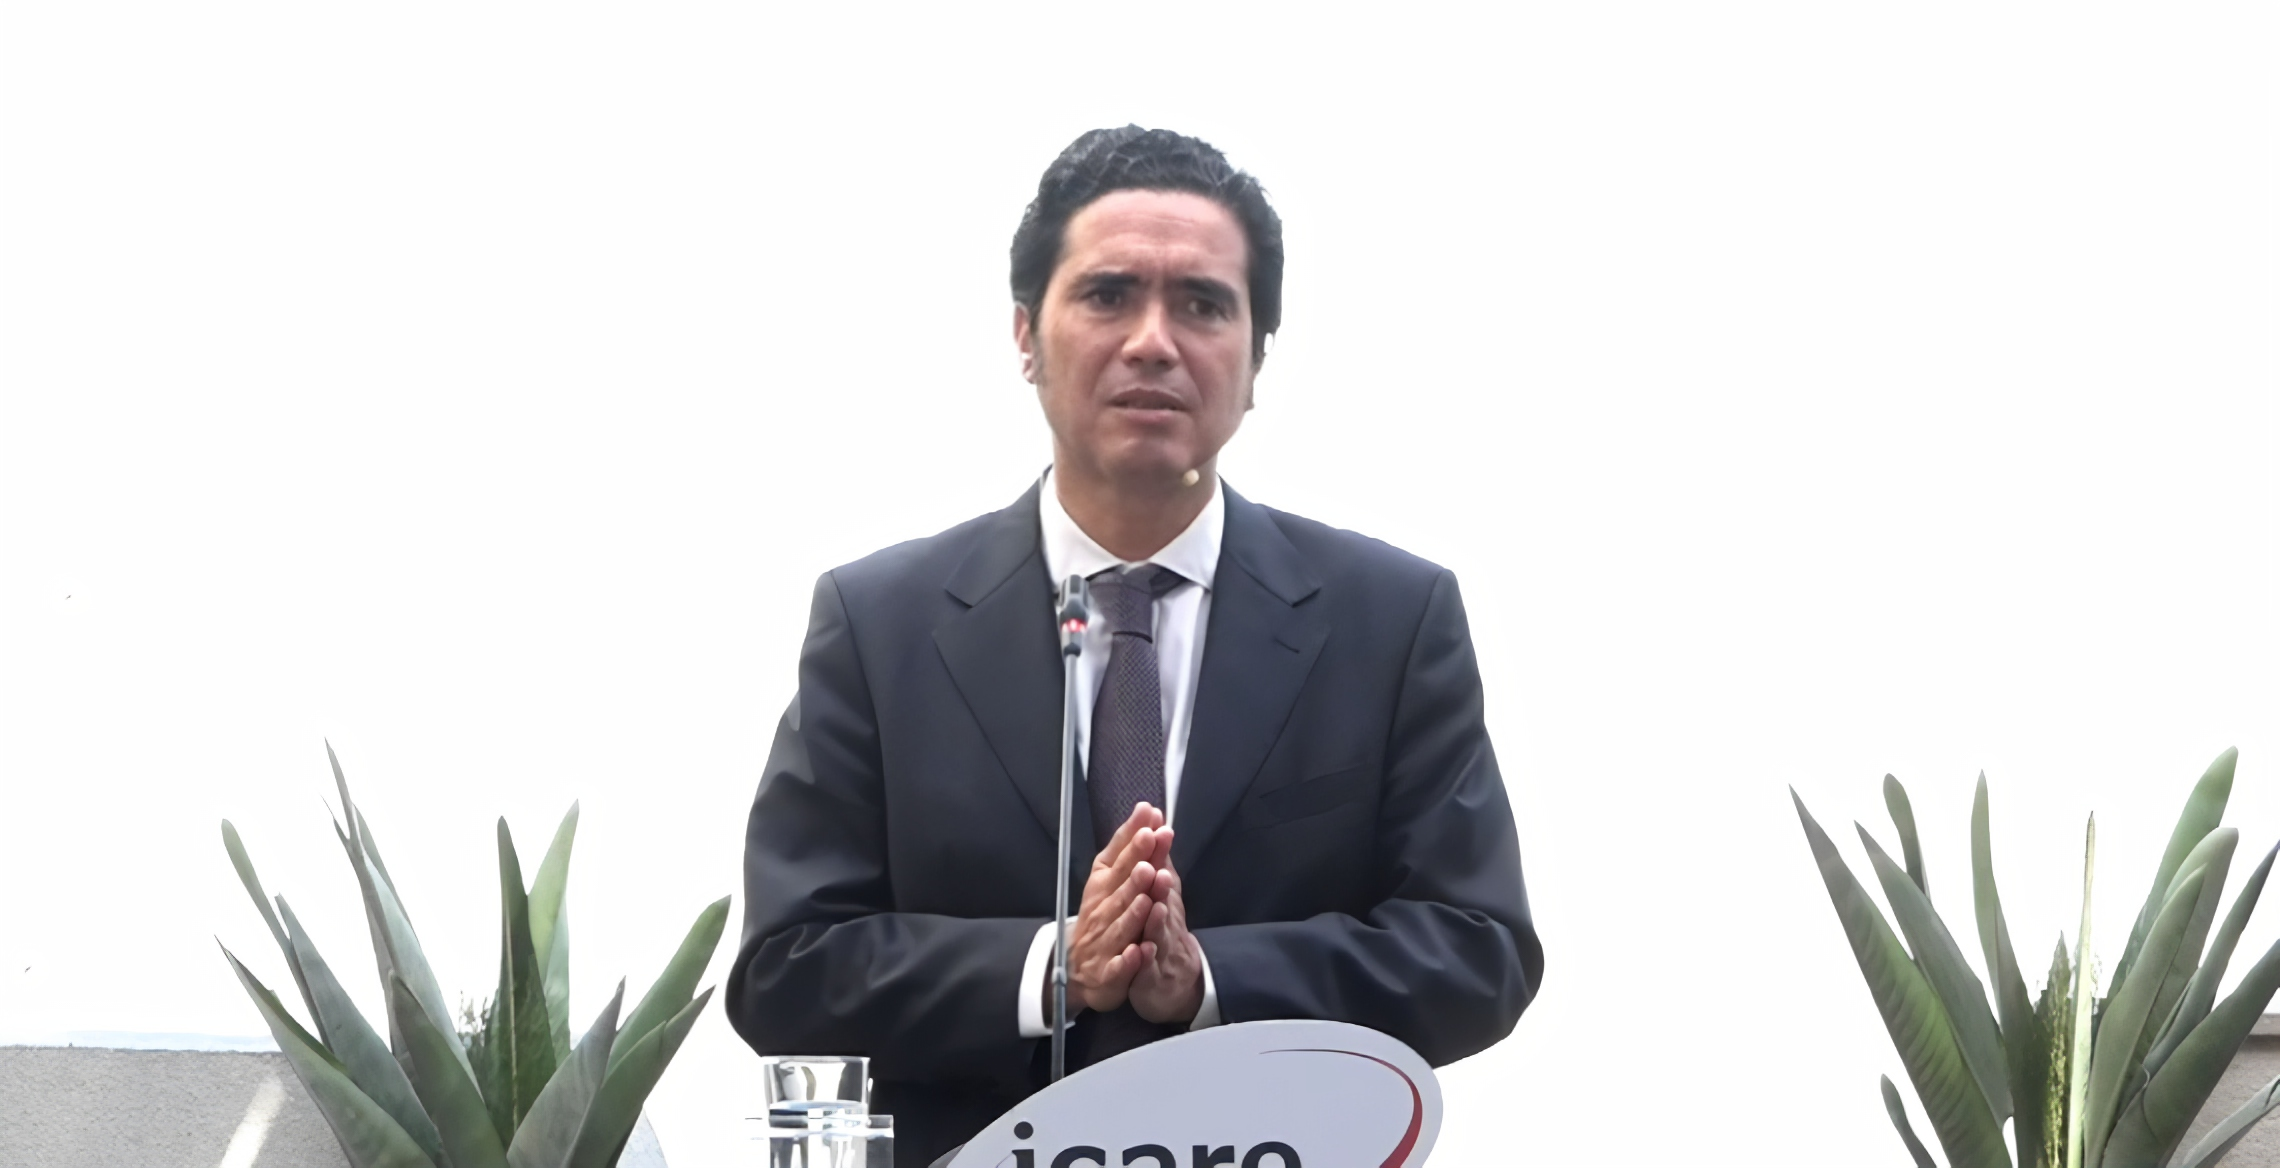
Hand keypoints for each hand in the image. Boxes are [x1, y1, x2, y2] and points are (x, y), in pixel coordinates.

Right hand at [1056, 803, 1168, 1015]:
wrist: (1078, 966)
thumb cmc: (1100, 915)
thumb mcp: (1109, 877)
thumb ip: (1129, 847)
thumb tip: (1147, 812)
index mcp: (1103, 885)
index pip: (1119, 858)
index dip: (1133, 840)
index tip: (1150, 820)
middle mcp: (1102, 910)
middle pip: (1121, 889)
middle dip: (1136, 868)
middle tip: (1150, 847)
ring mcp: (1104, 941)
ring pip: (1120, 925)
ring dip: (1134, 911)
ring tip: (1147, 896)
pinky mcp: (1109, 971)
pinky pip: (1120, 966)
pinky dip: (1129, 960)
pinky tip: (1140, 952)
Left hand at [1127, 832, 1203, 1024]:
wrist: (1172, 981)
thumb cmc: (1162, 932)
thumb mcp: (1163, 898)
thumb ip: (1160, 866)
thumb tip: (1157, 829)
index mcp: (1163, 900)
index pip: (1161, 873)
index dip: (1159, 852)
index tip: (1160, 829)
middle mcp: (1165, 923)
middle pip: (1163, 902)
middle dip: (1159, 884)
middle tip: (1157, 866)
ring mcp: (1160, 950)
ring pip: (1158, 934)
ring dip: (1156, 919)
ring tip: (1155, 904)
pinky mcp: (1151, 976)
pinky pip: (1147, 969)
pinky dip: (1144, 961)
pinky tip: (1142, 952)